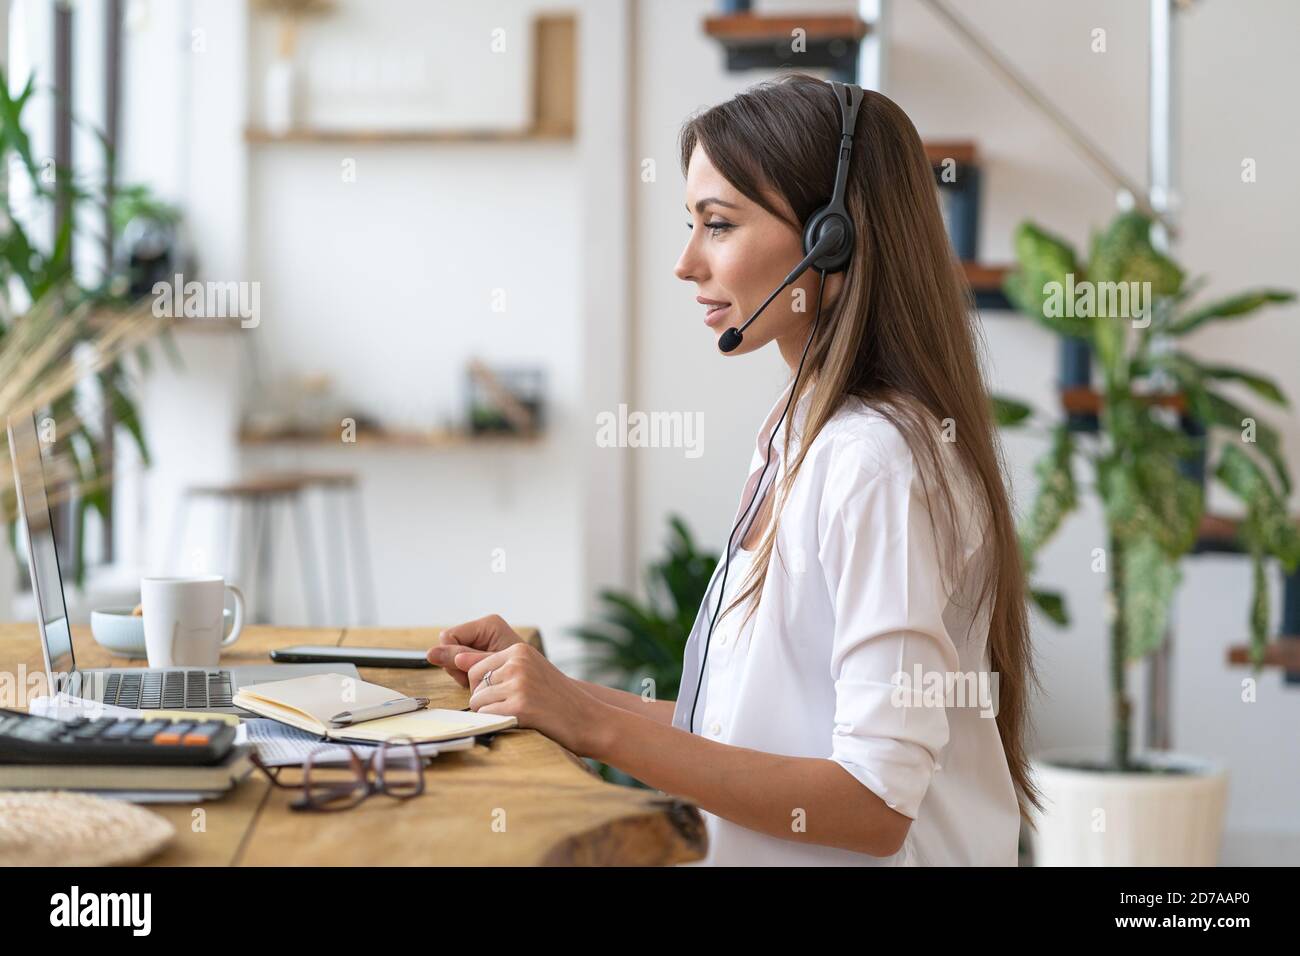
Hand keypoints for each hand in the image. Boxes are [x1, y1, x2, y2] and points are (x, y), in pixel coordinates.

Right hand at [427, 614, 523, 687]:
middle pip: (449, 647)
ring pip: (453, 658)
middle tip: (478, 678)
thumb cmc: (522, 674)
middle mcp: (484, 629)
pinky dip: (467, 675)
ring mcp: (482, 641)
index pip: (449, 637)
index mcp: (488, 624)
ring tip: (482, 679)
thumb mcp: (489, 665)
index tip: (470, 671)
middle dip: (458, 666)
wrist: (542, 688)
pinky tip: (481, 680)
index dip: (453, 657)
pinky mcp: (482, 652)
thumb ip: (461, 658)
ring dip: (462, 673)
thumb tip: (431, 653)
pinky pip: (461, 664)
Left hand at [457, 643, 605, 755]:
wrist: (589, 719)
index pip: (476, 666)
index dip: (483, 687)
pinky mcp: (520, 706)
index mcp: (519, 650)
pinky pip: (486, 716)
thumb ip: (494, 666)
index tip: (504, 696)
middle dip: (484, 699)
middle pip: (473, 683)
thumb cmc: (557, 700)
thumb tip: (455, 658)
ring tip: (516, 714)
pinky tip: (518, 721)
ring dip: (490, 713)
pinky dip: (496, 723)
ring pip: (477, 701)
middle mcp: (518, 662)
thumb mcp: (529, 674)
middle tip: (510, 706)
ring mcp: (519, 683)